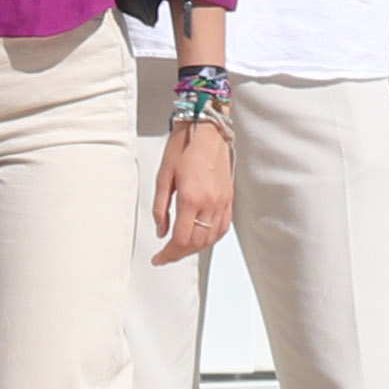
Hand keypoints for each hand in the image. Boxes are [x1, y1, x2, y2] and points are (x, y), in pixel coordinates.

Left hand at [148, 116, 236, 266]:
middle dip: (179, 254)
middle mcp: (210, 203)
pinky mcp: (229, 198)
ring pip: (211, 238)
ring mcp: (222, 201)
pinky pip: (223, 227)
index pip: (181, 239)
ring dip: (195, 249)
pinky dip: (211, 238)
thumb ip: (160, 208)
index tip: (158, 258)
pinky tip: (201, 238)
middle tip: (166, 256)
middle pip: (196, 243)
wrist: (207, 130)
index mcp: (191, 198)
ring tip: (180, 249)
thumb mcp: (163, 177)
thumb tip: (160, 231)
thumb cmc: (184, 146)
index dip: (168, 254)